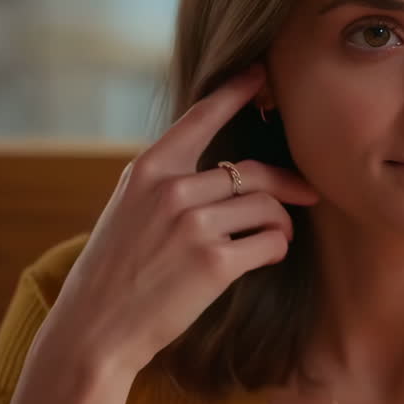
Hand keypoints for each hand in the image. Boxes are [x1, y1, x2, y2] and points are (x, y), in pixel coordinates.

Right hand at [42, 64, 317, 377]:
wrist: (95, 328)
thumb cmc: (116, 270)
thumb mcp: (129, 209)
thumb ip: (168, 182)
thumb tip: (221, 171)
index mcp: (149, 170)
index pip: (200, 118)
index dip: (235, 93)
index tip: (260, 74)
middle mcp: (172, 189)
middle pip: (254, 172)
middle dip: (288, 182)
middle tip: (307, 192)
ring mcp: (193, 225)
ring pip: (267, 207)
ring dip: (282, 223)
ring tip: (277, 236)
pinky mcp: (214, 262)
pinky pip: (270, 242)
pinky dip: (277, 248)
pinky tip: (269, 255)